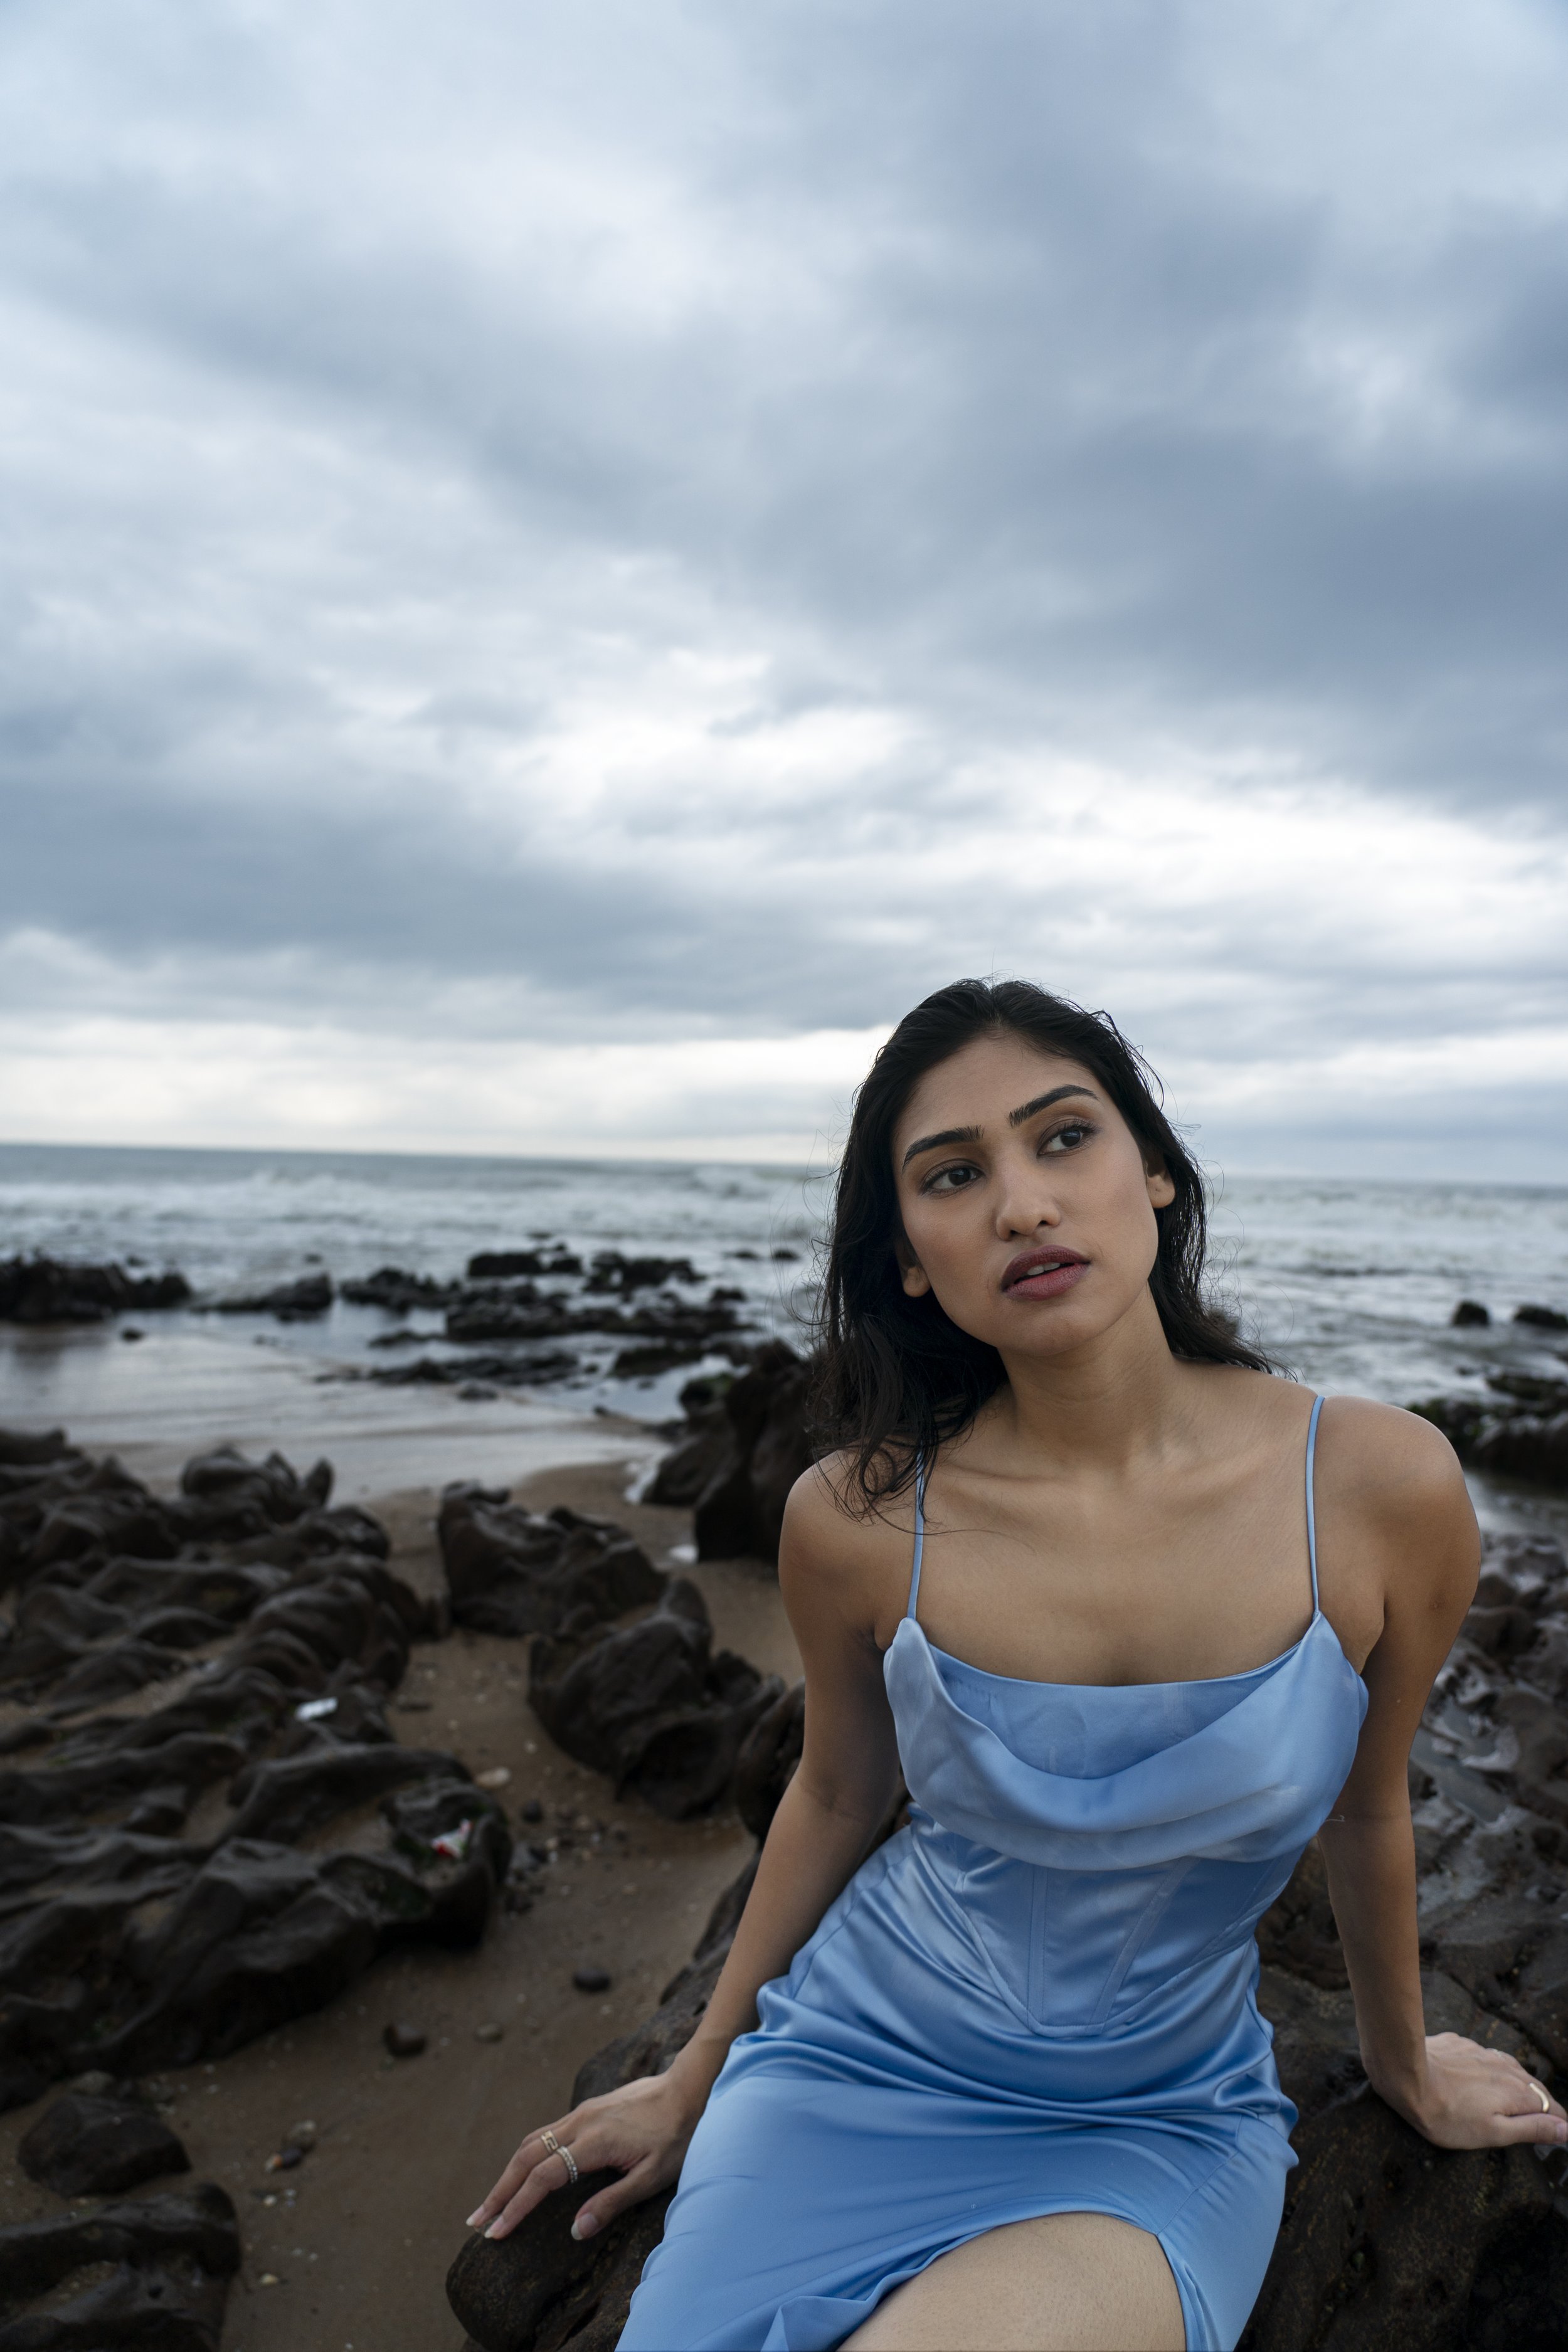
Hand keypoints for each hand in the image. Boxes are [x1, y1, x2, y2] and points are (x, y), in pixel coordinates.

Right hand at [465, 2068, 705, 2245]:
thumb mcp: (653, 2176)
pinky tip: (523, 2173)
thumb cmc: (678, 2136)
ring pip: (532, 2141)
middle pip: (526, 2156)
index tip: (496, 2232)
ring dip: (508, 2172)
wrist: (691, 2088)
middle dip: (499, 2191)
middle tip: (477, 2222)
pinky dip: (526, 2156)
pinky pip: (546, 2133)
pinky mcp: (587, 2110)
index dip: (516, 2206)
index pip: (543, 2178)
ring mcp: (582, 2113)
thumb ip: (613, 2202)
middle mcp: (581, 2122)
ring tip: (492, 2202)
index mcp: (594, 2141)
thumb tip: (575, 2230)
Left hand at [1393, 2032, 1566, 2149]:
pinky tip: (1483, 2073)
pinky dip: (1491, 2067)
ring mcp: (1480, 2052)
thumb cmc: (1446, 2114)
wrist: (1404, 2074)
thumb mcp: (1493, 2133)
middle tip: (1545, 2118)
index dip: (1557, 2121)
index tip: (1561, 2131)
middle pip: (1532, 2086)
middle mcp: (1503, 2067)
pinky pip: (1483, 2055)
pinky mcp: (1459, 2043)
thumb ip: (1531, 2129)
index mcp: (1516, 2092)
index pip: (1549, 2106)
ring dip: (1518, 2082)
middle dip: (1541, 2102)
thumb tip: (1566, 2131)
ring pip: (1509, 2067)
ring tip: (1519, 2095)